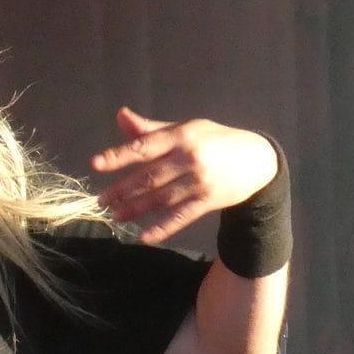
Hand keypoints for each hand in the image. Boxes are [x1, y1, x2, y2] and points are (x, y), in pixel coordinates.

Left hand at [91, 109, 278, 243]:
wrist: (257, 161)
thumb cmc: (215, 141)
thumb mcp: (186, 128)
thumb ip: (151, 129)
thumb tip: (120, 116)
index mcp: (181, 136)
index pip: (144, 147)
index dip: (119, 156)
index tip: (96, 164)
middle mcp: (189, 158)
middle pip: (149, 177)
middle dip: (123, 190)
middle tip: (101, 200)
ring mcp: (199, 182)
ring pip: (161, 199)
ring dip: (136, 209)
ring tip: (116, 216)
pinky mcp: (208, 202)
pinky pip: (180, 218)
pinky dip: (162, 228)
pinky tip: (143, 237)